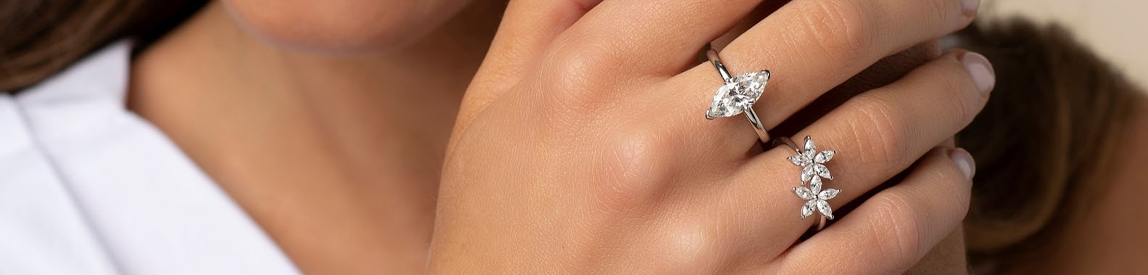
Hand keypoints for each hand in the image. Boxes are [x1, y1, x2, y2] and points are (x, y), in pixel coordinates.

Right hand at [431, 0, 991, 272]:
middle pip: (828, 29)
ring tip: (965, 75)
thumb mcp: (498, 100)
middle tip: (953, 0)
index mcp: (587, 76)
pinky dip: (937, 191)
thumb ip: (558, 6)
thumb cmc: (502, 220)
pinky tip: (948, 169)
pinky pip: (880, 236)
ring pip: (873, 132)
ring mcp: (709, 233)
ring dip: (946, 91)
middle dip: (918, 2)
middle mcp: (650, 146)